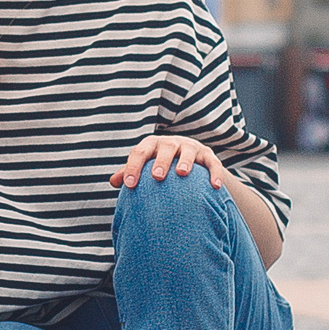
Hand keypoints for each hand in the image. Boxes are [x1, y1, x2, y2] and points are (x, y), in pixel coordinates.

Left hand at [110, 133, 226, 190]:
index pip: (140, 152)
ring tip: (182, 173)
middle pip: (165, 147)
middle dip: (161, 161)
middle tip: (156, 177)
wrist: (189, 161)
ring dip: (185, 161)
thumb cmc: (159, 166)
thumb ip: (129, 173)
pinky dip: (214, 173)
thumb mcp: (145, 167)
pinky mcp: (208, 155)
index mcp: (152, 145)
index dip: (133, 167)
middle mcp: (171, 143)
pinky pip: (212, 163)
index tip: (129, 185)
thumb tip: (113, 181)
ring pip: (188, 151)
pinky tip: (215, 186)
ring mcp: (190, 147)